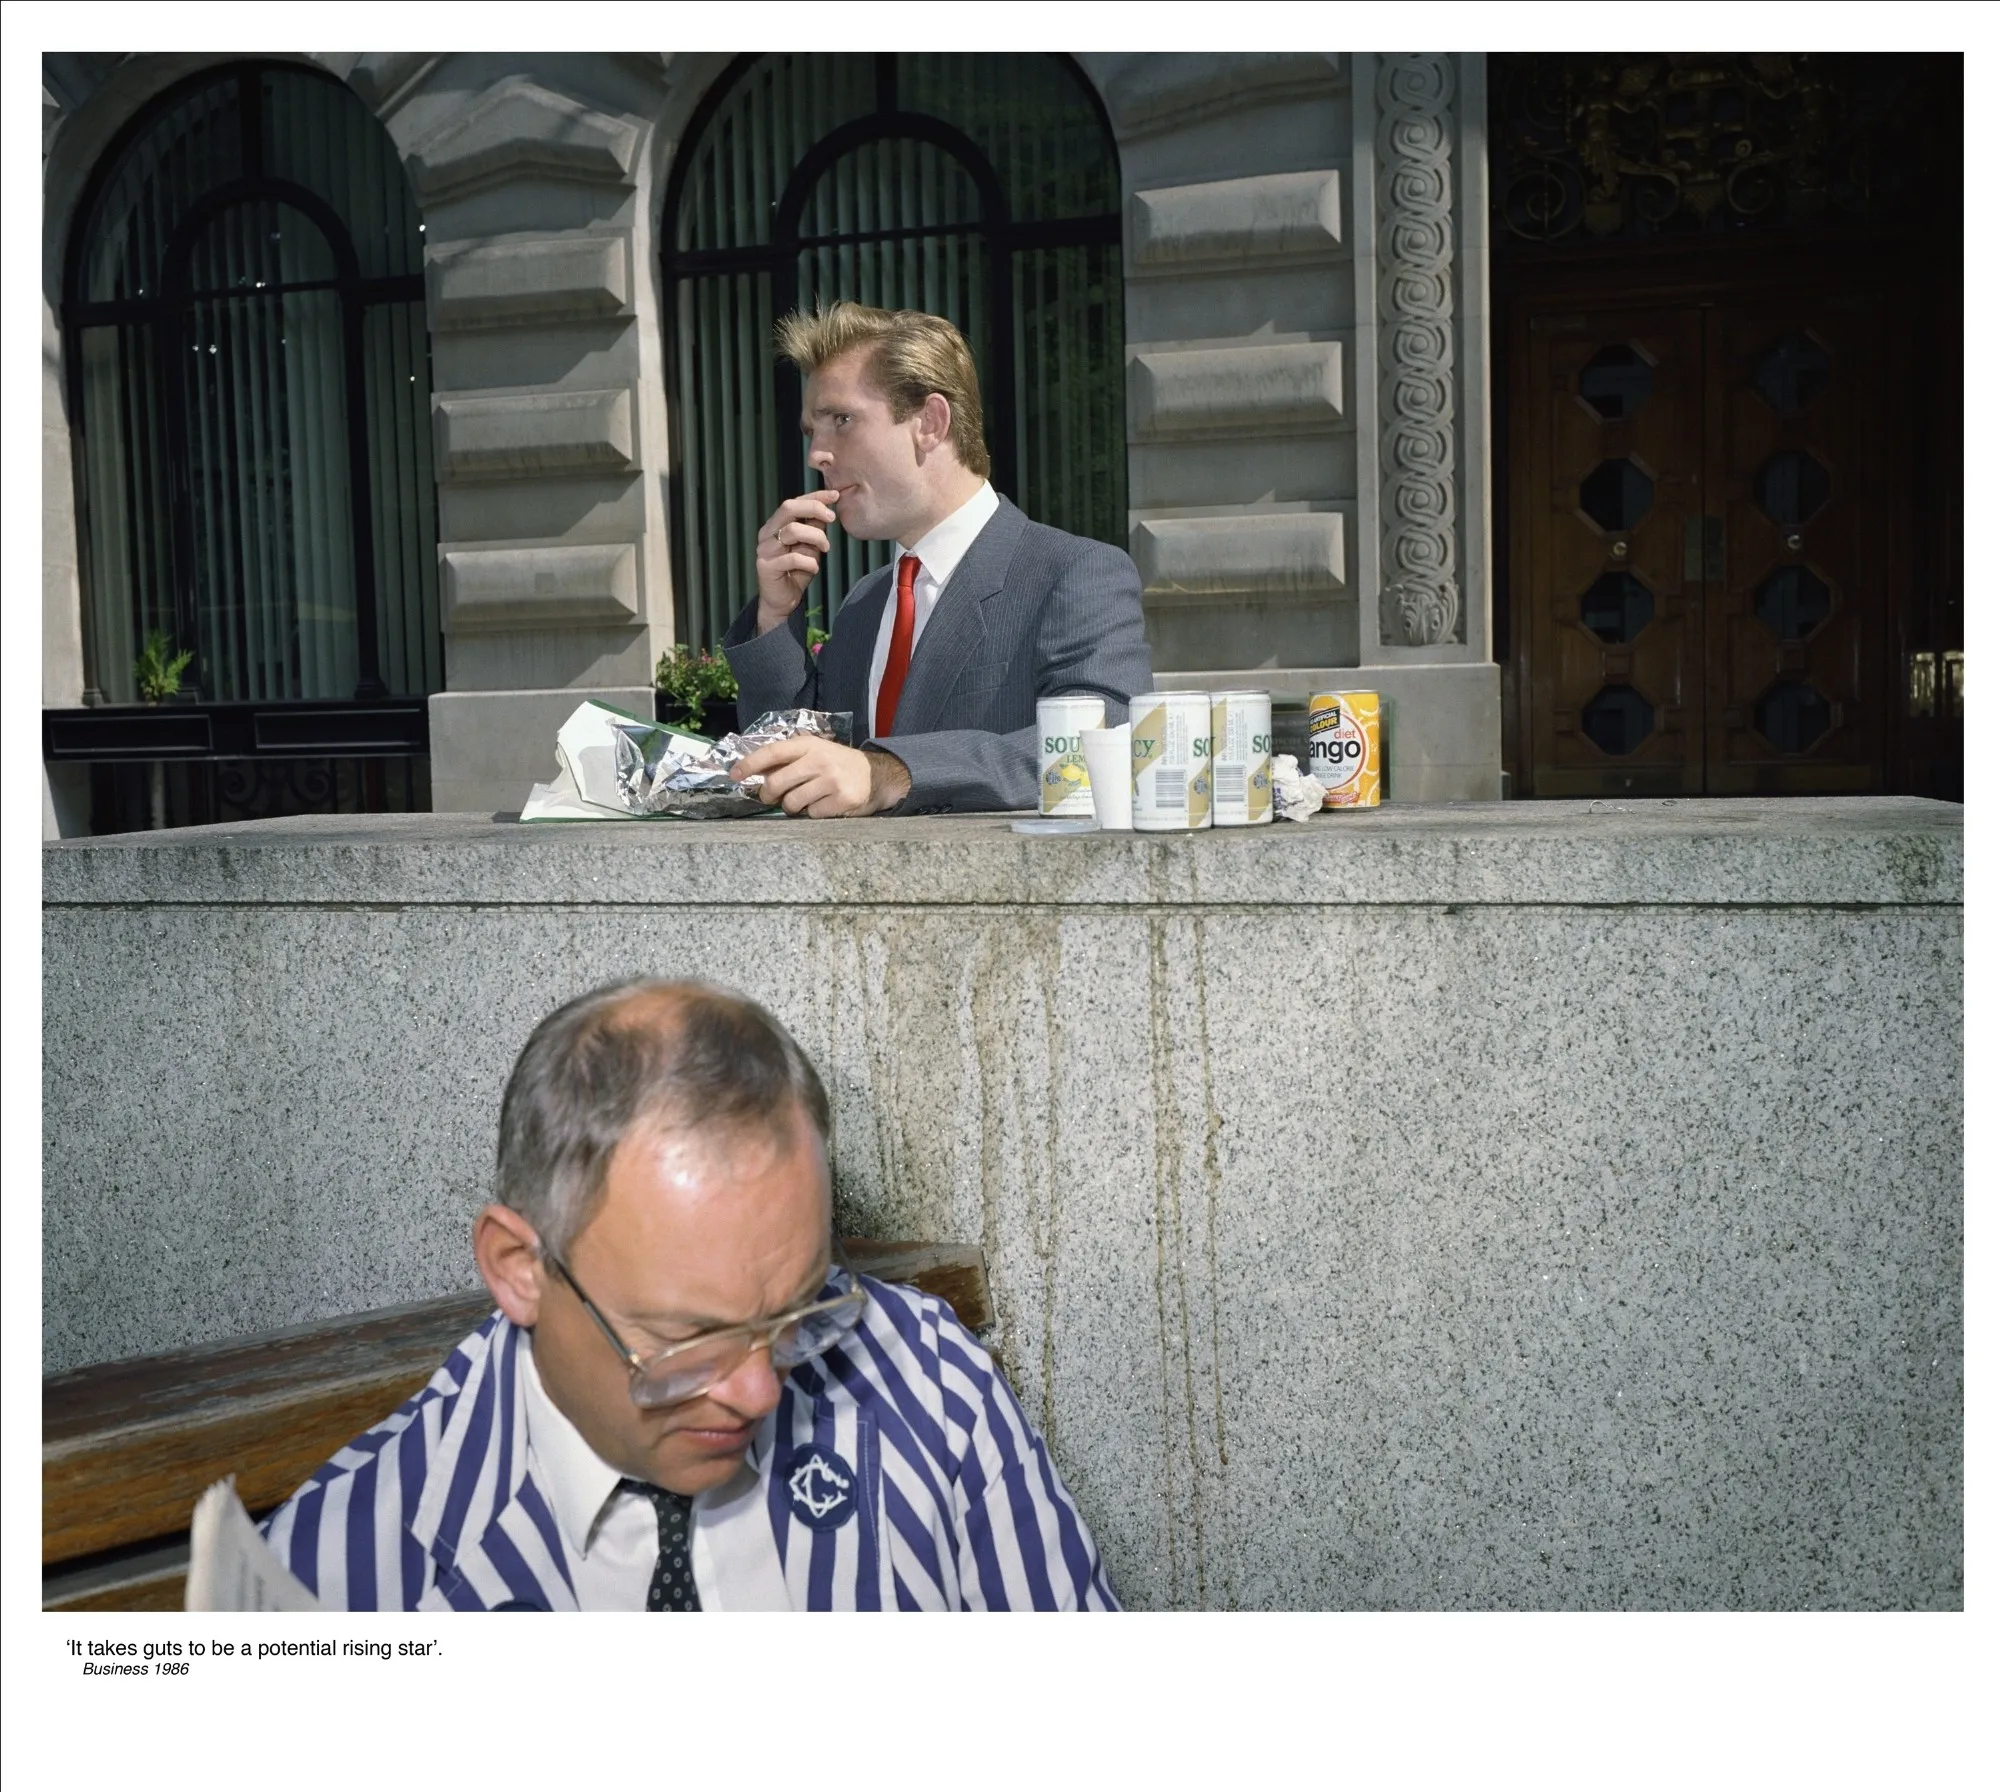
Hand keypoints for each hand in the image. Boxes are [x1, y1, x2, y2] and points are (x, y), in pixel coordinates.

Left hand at [733, 738, 910, 816]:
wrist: (878, 776)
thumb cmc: (839, 764)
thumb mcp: (816, 752)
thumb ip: (789, 759)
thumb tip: (754, 773)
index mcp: (810, 744)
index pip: (772, 752)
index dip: (750, 763)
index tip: (734, 774)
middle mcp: (820, 760)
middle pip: (777, 783)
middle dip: (768, 794)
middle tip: (772, 797)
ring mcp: (832, 780)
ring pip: (792, 803)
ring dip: (792, 806)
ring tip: (803, 800)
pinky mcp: (842, 800)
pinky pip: (812, 814)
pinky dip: (813, 813)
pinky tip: (824, 805)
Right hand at [754, 492, 839, 632]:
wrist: (782, 601)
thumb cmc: (796, 572)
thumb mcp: (810, 547)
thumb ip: (815, 529)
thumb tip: (828, 511)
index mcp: (776, 524)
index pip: (794, 502)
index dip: (815, 496)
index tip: (835, 495)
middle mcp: (767, 533)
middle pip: (788, 508)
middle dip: (814, 508)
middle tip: (832, 519)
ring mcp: (765, 549)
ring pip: (793, 531)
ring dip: (816, 538)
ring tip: (826, 549)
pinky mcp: (766, 566)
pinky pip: (793, 558)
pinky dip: (810, 563)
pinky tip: (813, 569)